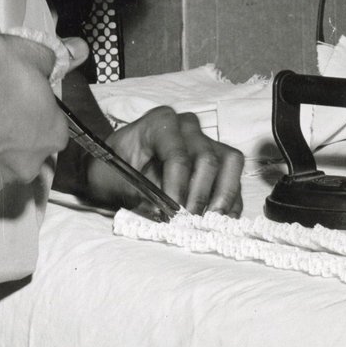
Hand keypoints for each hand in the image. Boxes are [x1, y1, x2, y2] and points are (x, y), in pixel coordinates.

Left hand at [86, 106, 243, 216]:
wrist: (112, 169)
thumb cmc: (112, 169)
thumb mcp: (115, 180)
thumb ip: (140, 195)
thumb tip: (163, 213)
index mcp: (160, 124)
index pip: (177, 155)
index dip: (177, 187)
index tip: (172, 213)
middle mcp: (187, 128)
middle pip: (207, 159)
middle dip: (199, 196)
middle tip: (188, 222)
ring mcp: (205, 142)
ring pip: (229, 164)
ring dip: (223, 196)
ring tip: (209, 222)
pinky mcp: (216, 160)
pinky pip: (233, 178)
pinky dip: (230, 201)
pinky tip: (220, 221)